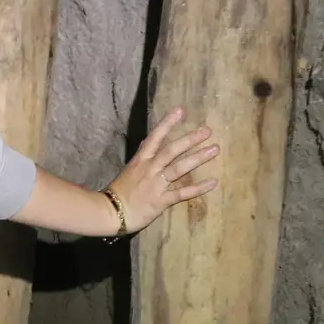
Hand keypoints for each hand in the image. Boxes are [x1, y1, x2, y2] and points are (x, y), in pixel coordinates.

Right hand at [106, 108, 220, 233]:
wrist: (108, 213)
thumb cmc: (118, 193)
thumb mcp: (128, 171)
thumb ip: (141, 157)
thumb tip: (148, 141)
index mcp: (140, 161)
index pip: (154, 138)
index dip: (167, 124)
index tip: (180, 111)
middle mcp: (149, 170)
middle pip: (171, 151)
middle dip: (189, 140)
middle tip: (207, 130)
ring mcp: (156, 185)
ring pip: (178, 169)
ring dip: (197, 158)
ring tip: (214, 149)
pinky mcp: (160, 201)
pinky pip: (182, 193)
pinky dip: (198, 188)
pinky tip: (213, 182)